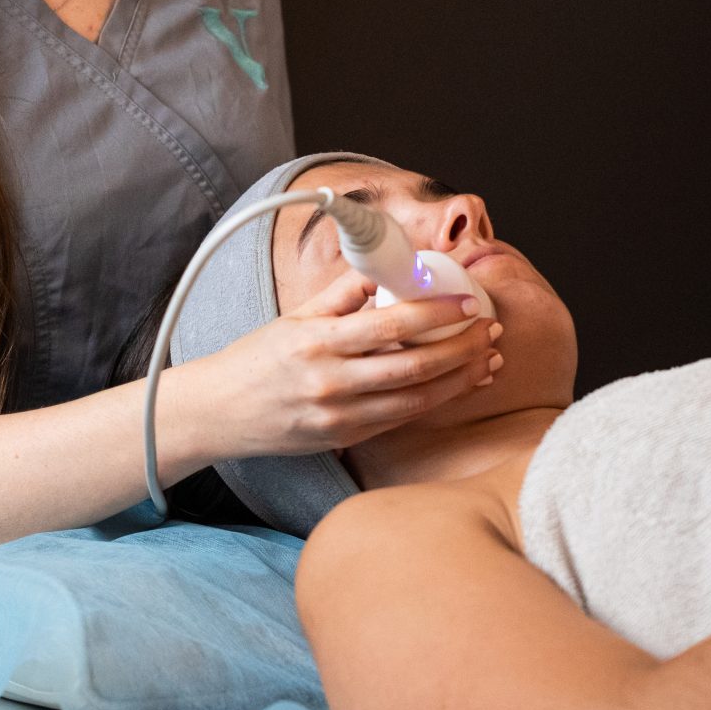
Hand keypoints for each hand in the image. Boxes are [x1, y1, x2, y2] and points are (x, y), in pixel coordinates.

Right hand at [179, 267, 503, 459]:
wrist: (219, 412)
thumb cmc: (257, 359)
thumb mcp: (295, 316)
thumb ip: (343, 293)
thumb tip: (387, 269)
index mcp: (318, 341)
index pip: (391, 324)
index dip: (437, 314)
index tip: (468, 304)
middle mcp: (331, 382)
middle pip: (414, 367)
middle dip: (462, 350)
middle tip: (491, 331)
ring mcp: (339, 416)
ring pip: (415, 400)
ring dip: (460, 380)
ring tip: (489, 361)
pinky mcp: (345, 440)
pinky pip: (400, 420)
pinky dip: (434, 402)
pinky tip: (457, 386)